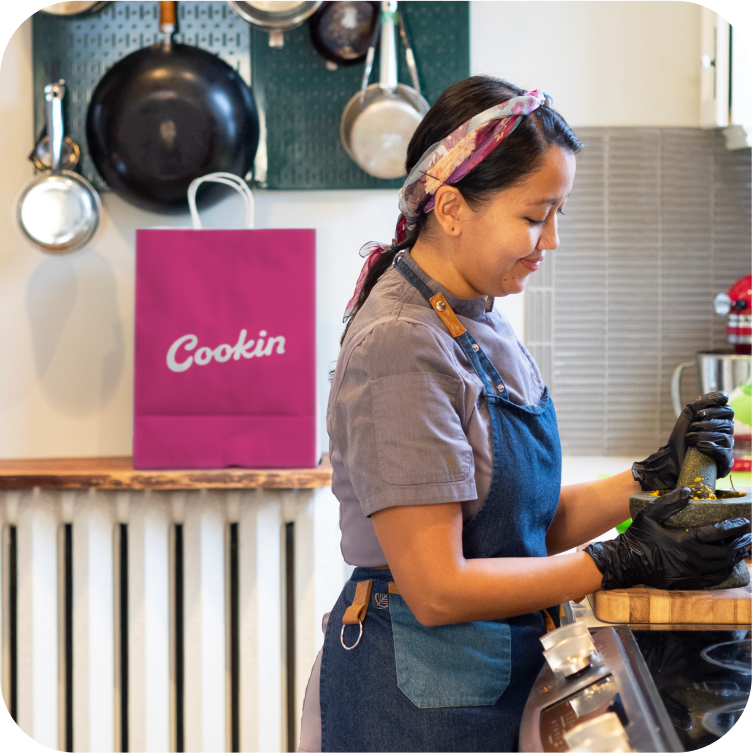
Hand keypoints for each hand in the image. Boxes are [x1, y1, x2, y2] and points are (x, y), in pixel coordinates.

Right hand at [584, 487, 751, 590]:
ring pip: (722, 566)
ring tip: (745, 548)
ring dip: (736, 557)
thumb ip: (669, 502)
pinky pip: (714, 579)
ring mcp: (690, 572)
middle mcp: (691, 558)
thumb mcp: (650, 514)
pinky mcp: (687, 582)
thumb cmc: (638, 536)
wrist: (626, 562)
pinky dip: (726, 571)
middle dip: (741, 543)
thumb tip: (688, 490)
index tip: (745, 522)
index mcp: (684, 540)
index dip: (734, 528)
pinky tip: (730, 565)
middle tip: (750, 535)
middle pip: (725, 552)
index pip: (717, 533)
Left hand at [632, 391, 733, 490]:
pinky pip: (724, 452)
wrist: (671, 457)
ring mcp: (727, 448)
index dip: (713, 410)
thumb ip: (703, 403)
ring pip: (724, 437)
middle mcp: (727, 434)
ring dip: (703, 435)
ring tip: (689, 439)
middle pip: (727, 423)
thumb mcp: (689, 415)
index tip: (696, 414)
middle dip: (706, 423)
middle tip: (692, 427)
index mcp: (720, 422)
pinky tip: (699, 447)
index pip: (727, 410)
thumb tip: (724, 396)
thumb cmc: (681, 436)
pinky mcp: (725, 463)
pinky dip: (710, 447)